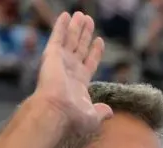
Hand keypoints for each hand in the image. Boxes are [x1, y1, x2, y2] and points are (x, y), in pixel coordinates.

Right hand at [33, 12, 111, 132]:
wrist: (56, 112)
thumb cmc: (73, 117)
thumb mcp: (93, 117)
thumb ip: (101, 112)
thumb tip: (109, 112)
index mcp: (79, 83)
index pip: (89, 62)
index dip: (95, 52)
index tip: (100, 40)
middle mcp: (70, 70)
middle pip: (80, 47)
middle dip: (85, 34)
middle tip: (89, 20)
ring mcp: (60, 62)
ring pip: (71, 39)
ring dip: (76, 27)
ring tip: (82, 14)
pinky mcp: (52, 55)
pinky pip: (58, 36)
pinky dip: (61, 26)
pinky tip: (66, 15)